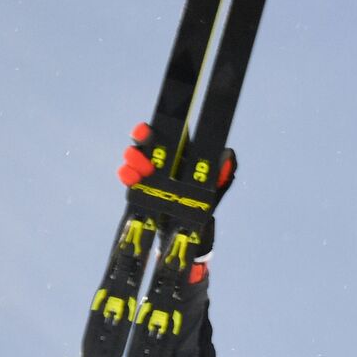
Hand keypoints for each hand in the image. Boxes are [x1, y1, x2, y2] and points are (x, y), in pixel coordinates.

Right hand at [116, 122, 236, 196]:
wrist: (194, 225)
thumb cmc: (205, 198)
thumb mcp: (218, 185)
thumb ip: (224, 172)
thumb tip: (229, 155)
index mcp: (178, 153)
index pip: (163, 136)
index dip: (151, 131)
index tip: (147, 131)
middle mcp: (160, 161)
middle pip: (143, 147)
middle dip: (139, 148)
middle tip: (142, 157)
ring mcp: (148, 175)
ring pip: (133, 162)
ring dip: (132, 163)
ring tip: (137, 172)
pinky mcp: (140, 190)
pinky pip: (129, 180)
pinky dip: (127, 177)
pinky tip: (131, 179)